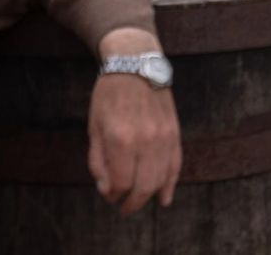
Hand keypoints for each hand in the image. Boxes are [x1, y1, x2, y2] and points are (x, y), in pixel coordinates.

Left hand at [89, 28, 181, 214]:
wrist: (136, 64)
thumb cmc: (109, 96)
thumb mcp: (94, 128)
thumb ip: (98, 161)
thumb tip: (108, 189)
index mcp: (120, 139)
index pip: (120, 183)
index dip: (112, 194)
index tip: (108, 193)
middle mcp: (146, 139)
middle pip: (143, 186)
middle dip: (132, 203)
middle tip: (124, 208)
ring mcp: (164, 136)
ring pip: (161, 178)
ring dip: (150, 195)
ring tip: (140, 200)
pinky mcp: (175, 131)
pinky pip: (176, 164)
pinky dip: (171, 183)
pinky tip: (165, 198)